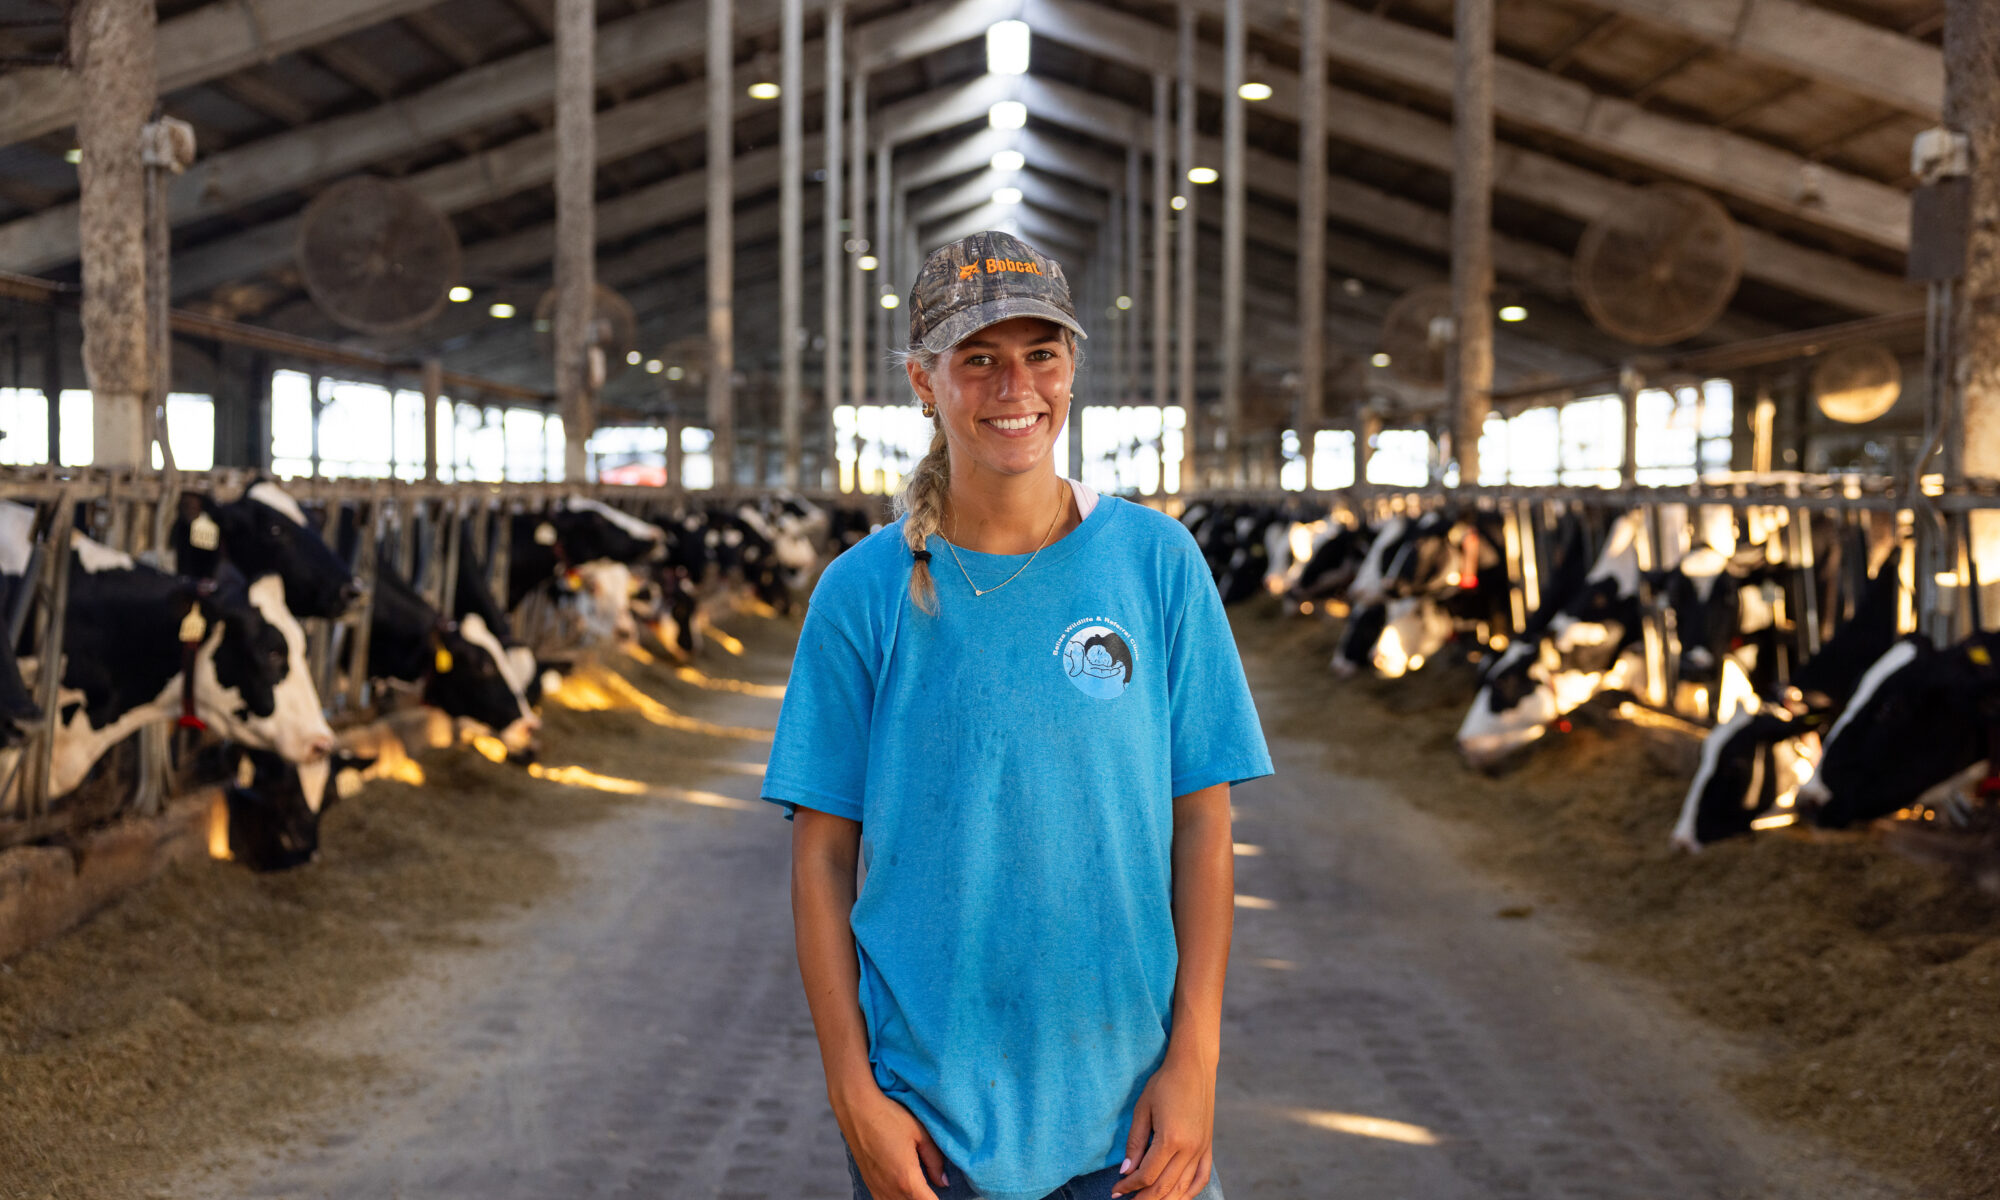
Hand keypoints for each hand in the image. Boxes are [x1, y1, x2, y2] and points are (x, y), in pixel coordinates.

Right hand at [838, 1084, 951, 1199]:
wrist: (856, 1108)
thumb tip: (943, 1181)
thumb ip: (935, 1161)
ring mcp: (877, 1188)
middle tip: (934, 1188)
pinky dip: (898, 1199)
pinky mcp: (869, 1184)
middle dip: (926, 1198)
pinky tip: (904, 1191)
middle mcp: (890, 1190)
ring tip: (922, 1189)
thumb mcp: (920, 1133)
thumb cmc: (889, 1116)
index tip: (945, 1191)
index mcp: (907, 1179)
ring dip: (912, 1199)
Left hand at [1110, 1050, 1215, 1198]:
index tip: (1116, 1190)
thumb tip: (1126, 1171)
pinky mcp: (1208, 1146)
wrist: (1194, 1067)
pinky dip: (1189, 1192)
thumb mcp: (1143, 1109)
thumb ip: (1135, 1143)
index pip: (1147, 1175)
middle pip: (1164, 1187)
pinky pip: (1201, 1178)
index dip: (1129, 1187)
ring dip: (1164, 1199)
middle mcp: (1189, 1149)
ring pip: (1183, 1188)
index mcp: (1171, 1139)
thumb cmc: (1165, 1084)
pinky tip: (1177, 1197)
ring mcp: (1201, 1149)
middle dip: (1143, 1198)